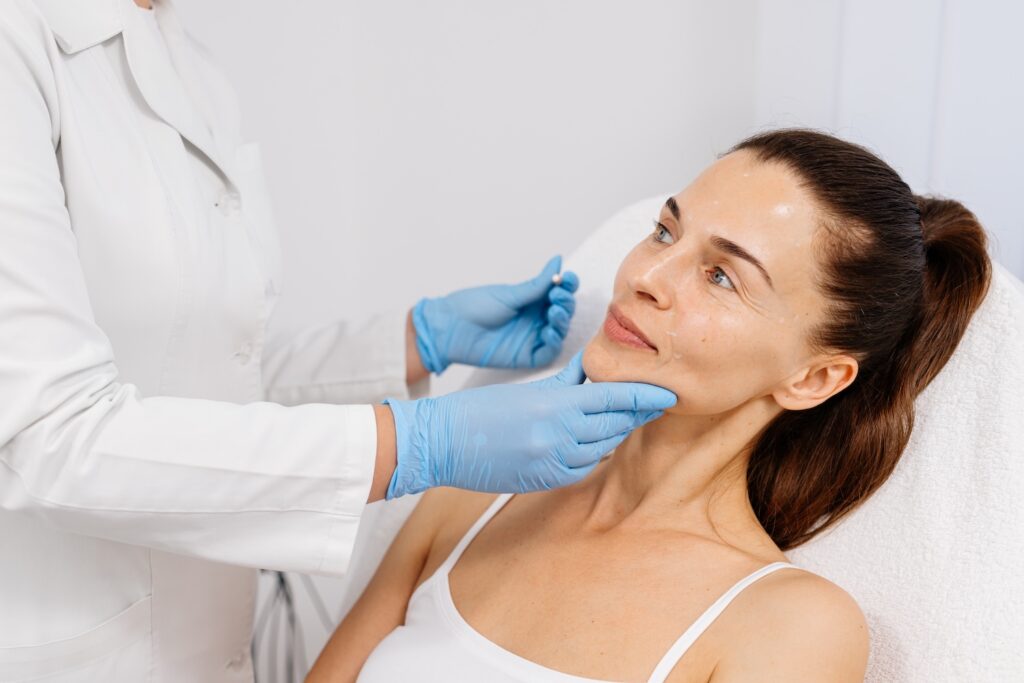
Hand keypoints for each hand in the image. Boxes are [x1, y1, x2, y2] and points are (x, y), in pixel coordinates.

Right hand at [382, 351, 676, 497]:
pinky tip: (595, 443)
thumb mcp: (529, 388)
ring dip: (615, 434)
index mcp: (556, 404)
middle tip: (657, 403)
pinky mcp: (545, 480)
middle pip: (615, 424)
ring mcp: (553, 461)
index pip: (615, 398)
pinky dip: (591, 454)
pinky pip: (582, 468)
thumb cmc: (481, 410)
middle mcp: (559, 434)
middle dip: (637, 414)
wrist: (443, 442)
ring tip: (627, 420)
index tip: (668, 394)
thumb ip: (567, 382)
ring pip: (602, 448)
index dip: (645, 396)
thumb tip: (592, 367)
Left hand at [411, 255, 578, 372]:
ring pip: (559, 330)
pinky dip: (553, 341)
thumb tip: (558, 261)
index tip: (567, 278)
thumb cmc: (473, 306)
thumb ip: (537, 284)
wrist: (450, 328)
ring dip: (562, 320)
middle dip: (565, 302)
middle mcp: (535, 317)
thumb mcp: (509, 294)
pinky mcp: (526, 355)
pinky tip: (548, 331)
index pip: (558, 292)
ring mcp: (532, 336)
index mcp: (531, 299)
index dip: (567, 285)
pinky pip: (548, 351)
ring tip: (554, 311)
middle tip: (557, 296)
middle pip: (562, 311)